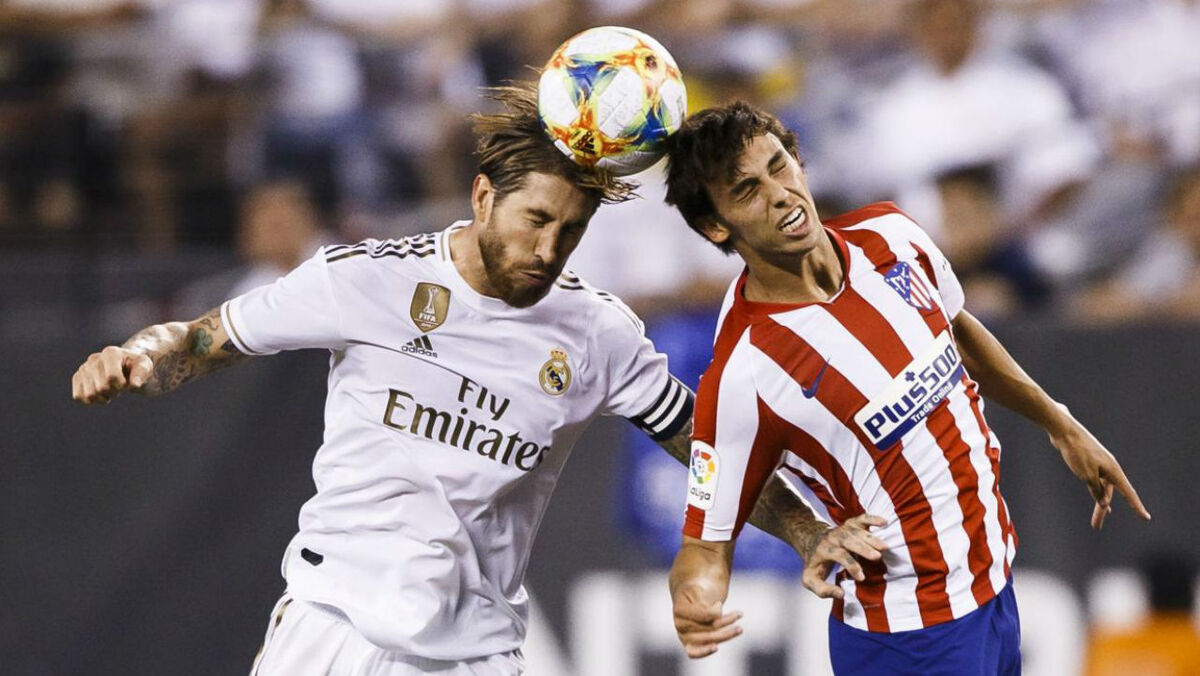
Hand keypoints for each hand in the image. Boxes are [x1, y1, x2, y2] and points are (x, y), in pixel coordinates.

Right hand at [72, 346, 152, 403]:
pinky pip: (78, 396)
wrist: (126, 367)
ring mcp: (84, 368)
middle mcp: (94, 358)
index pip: (111, 377)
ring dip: (103, 397)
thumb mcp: (145, 366)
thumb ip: (141, 373)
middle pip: (101, 387)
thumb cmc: (136, 367)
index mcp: (111, 353)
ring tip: (110, 389)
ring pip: (89, 394)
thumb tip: (134, 384)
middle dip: (114, 391)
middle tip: (119, 387)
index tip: (126, 382)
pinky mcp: (77, 377)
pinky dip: (90, 400)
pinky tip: (99, 395)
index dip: (122, 385)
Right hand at [672, 583, 742, 658]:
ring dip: (727, 634)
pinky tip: (716, 647)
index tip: (720, 604)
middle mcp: (680, 625)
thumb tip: (717, 615)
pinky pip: (694, 653)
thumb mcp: (700, 589)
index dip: (716, 611)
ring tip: (740, 629)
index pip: (704, 615)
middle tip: (739, 614)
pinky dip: (705, 651)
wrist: (691, 598)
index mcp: (680, 609)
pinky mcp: (689, 645)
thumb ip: (706, 599)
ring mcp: (684, 636)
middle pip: (709, 627)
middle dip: (726, 621)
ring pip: (709, 639)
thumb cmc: (697, 591)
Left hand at [801, 514, 888, 598]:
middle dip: (863, 548)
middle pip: (848, 540)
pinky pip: (862, 519)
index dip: (851, 565)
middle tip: (877, 557)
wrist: (811, 540)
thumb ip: (823, 590)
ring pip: (857, 531)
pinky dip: (873, 519)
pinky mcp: (851, 524)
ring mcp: (843, 529)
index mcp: (824, 549)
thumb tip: (841, 594)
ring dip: (871, 538)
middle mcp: (833, 537)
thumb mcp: (810, 579)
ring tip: (885, 547)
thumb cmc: (814, 563)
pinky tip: (885, 522)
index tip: (862, 578)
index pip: (839, 555)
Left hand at [1048, 404, 1150, 529]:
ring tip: (1096, 522)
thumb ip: (1096, 489)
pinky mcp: (1089, 462)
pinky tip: (1099, 500)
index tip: (1145, 517)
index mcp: (1113, 470)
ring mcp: (1099, 465)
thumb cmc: (1076, 451)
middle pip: (1108, 494)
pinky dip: (1095, 491)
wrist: (1064, 431)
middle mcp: (1109, 468)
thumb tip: (1104, 502)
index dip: (1136, 506)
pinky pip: (1095, 481)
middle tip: (1096, 527)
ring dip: (1097, 503)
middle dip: (1101, 511)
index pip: (1128, 492)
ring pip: (1100, 488)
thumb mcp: (1086, 475)